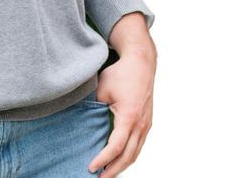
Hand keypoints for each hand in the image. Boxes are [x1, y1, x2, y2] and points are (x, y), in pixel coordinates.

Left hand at [87, 42, 156, 176]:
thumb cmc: (120, 74)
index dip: (103, 160)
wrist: (141, 63)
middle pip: (128, 157)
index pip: (116, 147)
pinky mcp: (147, 123)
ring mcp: (146, 125)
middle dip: (113, 171)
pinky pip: (138, 145)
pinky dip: (128, 156)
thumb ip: (94, 107)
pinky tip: (118, 160)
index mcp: (129, 117)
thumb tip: (82, 121)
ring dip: (122, 166)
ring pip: (135, 154)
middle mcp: (141, 124)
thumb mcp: (102, 88)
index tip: (91, 168)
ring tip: (107, 174)